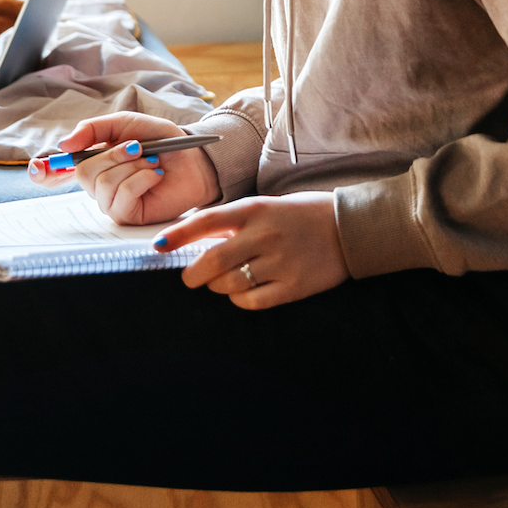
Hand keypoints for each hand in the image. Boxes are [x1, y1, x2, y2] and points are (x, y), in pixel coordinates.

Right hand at [28, 111, 220, 224]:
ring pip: (102, 184)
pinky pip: (120, 198)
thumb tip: (65, 144)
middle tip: (138, 147)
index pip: (58, 171)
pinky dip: (140, 180)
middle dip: (112, 155)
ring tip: (153, 162)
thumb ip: (95, 129)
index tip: (38, 168)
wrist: (195, 158)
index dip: (45, 171)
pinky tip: (155, 175)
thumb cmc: (163, 141)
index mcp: (95, 161)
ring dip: (132, 166)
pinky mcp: (128, 217)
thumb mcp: (127, 124)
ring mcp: (112, 202)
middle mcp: (98, 184)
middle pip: (83, 172)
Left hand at [155, 193, 348, 308]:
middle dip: (192, 273)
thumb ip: (234, 221)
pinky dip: (239, 299)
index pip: (206, 221)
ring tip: (224, 280)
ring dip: (218, 285)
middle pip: (212, 261)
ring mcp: (280, 263)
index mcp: (255, 209)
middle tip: (190, 277)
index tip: (158, 245)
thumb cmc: (300, 215)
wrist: (348, 228)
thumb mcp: (266, 206)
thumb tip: (195, 241)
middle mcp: (265, 235)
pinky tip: (244, 290)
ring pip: (228, 284)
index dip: (178, 235)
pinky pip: (251, 301)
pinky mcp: (293, 287)